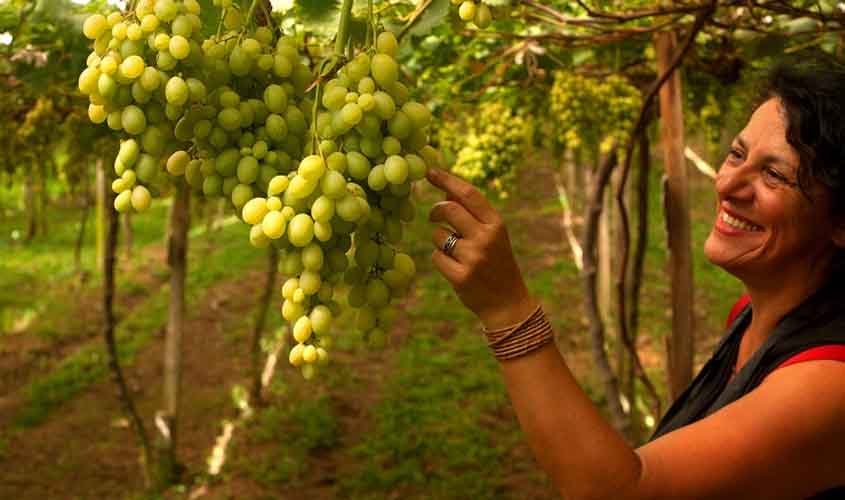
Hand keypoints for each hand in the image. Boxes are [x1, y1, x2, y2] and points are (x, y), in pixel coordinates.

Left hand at [425, 167, 536, 329]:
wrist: (508, 303)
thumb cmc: (497, 263)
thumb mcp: (493, 235)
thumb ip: (472, 214)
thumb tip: (447, 190)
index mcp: (496, 224)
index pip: (468, 194)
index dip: (447, 180)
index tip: (429, 171)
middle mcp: (486, 238)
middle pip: (448, 209)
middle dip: (435, 210)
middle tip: (434, 216)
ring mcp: (474, 257)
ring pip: (438, 235)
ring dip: (440, 242)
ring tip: (456, 254)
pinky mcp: (461, 276)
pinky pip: (436, 257)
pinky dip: (440, 260)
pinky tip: (455, 269)